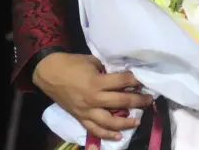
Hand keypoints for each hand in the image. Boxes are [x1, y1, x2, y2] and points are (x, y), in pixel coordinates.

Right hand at [32, 52, 153, 140]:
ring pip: (110, 122)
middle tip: (149, 99)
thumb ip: (106, 71)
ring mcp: (86, 111)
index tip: (144, 80)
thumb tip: (119, 77)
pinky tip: (118, 136)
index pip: (122, 82)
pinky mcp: (80, 117)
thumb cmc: (71, 63)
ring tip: (138, 121)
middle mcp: (93, 99)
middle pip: (121, 102)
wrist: (49, 73)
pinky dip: (107, 135)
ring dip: (126, 123)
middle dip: (138, 101)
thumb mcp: (92, 61)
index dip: (135, 81)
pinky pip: (94, 130)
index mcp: (97, 82)